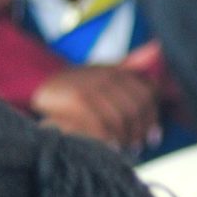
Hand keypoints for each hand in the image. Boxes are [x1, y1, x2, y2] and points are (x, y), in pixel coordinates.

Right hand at [30, 64, 158, 150]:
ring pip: (120, 117)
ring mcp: (92, 87)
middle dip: (140, 130)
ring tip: (124, 148)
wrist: (39, 84)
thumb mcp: (104, 70)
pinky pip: (100, 123)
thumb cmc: (77, 82)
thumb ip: (131, 63)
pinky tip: (111, 147)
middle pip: (136, 107)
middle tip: (138, 147)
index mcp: (117, 70)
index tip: (154, 136)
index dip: (154, 115)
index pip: (148, 92)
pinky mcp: (77, 100)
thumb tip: (157, 48)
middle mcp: (107, 76)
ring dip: (125, 137)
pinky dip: (108, 138)